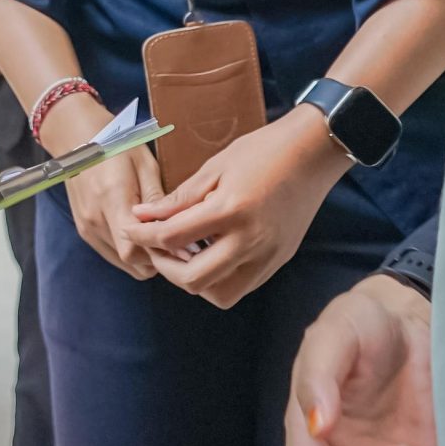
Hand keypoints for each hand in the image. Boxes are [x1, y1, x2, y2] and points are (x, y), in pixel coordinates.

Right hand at [45, 93, 161, 278]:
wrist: (77, 137)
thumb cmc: (116, 146)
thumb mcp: (146, 165)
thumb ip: (159, 201)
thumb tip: (179, 230)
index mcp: (111, 200)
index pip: (134, 249)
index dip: (159, 253)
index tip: (181, 245)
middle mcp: (95, 220)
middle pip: (131, 262)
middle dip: (156, 258)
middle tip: (175, 241)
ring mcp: (87, 228)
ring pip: (123, 263)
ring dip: (143, 257)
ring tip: (158, 235)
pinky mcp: (85, 230)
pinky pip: (113, 254)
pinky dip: (129, 251)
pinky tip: (140, 232)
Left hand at [129, 107, 350, 306]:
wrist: (313, 153)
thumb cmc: (263, 151)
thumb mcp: (215, 167)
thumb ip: (179, 198)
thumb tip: (144, 215)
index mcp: (231, 212)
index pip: (173, 238)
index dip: (144, 236)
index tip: (130, 230)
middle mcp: (250, 242)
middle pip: (194, 280)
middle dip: (165, 268)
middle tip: (156, 248)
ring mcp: (268, 257)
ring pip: (220, 294)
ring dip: (194, 280)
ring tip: (184, 254)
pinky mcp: (278, 262)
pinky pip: (241, 286)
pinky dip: (219, 279)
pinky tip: (210, 254)